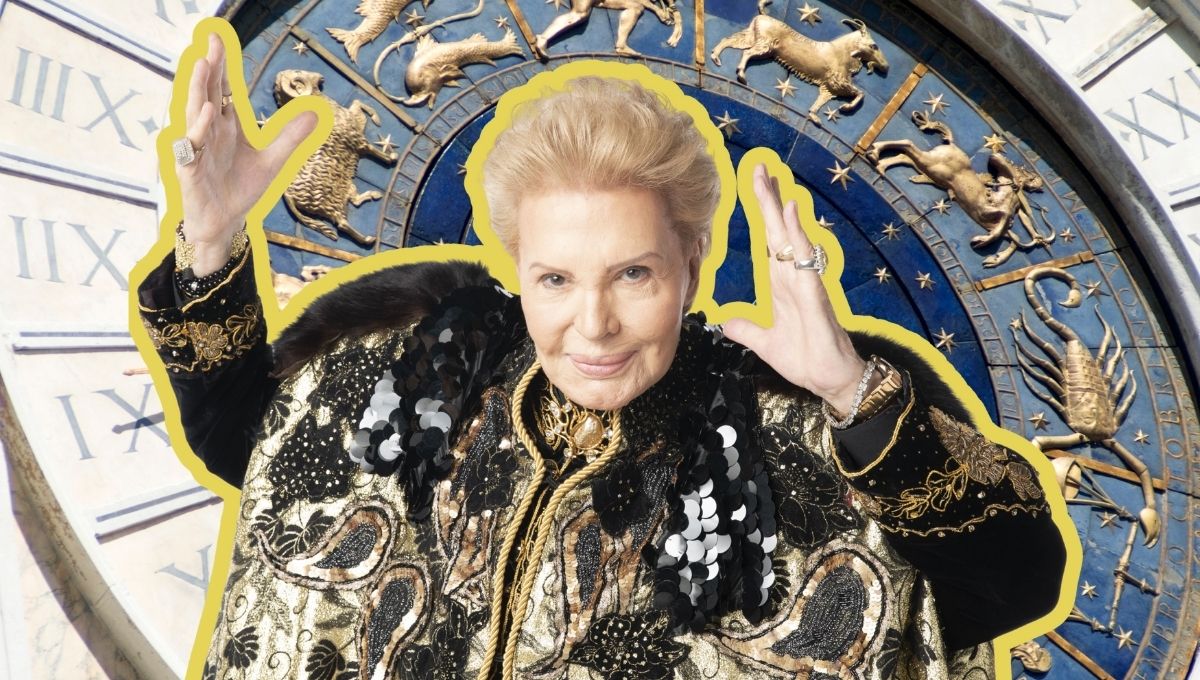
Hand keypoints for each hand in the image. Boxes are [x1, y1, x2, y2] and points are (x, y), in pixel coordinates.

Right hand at [175, 31, 318, 274]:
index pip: (223, 90)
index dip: (223, 67)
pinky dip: (200, 129)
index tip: (220, 40)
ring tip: (204, 64)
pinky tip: (208, 112)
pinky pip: (192, 147)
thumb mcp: (273, 161)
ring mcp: (199, 150)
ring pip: (195, 114)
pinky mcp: (191, 171)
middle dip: (209, 69)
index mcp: (226, 127)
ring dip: (199, 89)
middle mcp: (210, 133)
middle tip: (211, 42)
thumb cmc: (241, 189)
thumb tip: (316, 116)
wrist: (225, 222)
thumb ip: (291, 137)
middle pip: (208, 94)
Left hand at [721, 163, 871, 414]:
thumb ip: (745, 329)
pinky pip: (804, 259)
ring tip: (771, 179)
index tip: (753, 187)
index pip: (769, 242)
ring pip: (791, 238)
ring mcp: (806, 284)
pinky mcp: (815, 296)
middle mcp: (795, 278)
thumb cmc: (805, 358)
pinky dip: (798, 236)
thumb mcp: (763, 343)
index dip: (762, 216)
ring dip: (780, 209)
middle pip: (778, 231)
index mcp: (782, 285)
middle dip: (768, 201)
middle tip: (758, 167)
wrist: (829, 381)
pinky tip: (792, 214)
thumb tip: (724, 321)